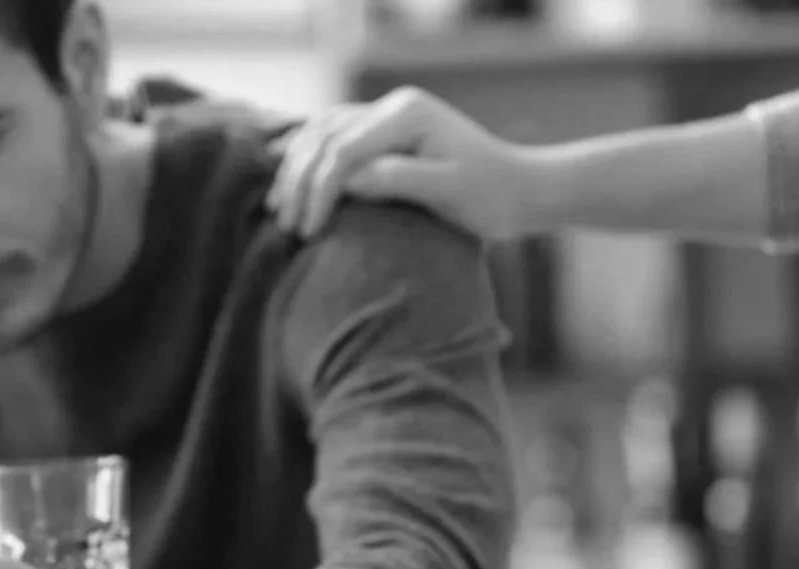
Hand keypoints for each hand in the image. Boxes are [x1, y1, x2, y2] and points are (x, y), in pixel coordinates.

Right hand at [266, 87, 538, 240]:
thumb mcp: (447, 191)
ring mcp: (385, 116)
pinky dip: (306, 160)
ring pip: (319, 134)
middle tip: (287, 226)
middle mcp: (392, 107)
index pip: (343, 150)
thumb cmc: (490, 196)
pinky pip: (331, 139)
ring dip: (294, 170)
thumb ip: (396, 180)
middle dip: (298, 182)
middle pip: (323, 137)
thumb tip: (345, 183)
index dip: (318, 191)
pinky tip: (290, 184)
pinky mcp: (383, 133)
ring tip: (278, 209)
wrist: (519, 189)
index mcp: (407, 114)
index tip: (309, 231)